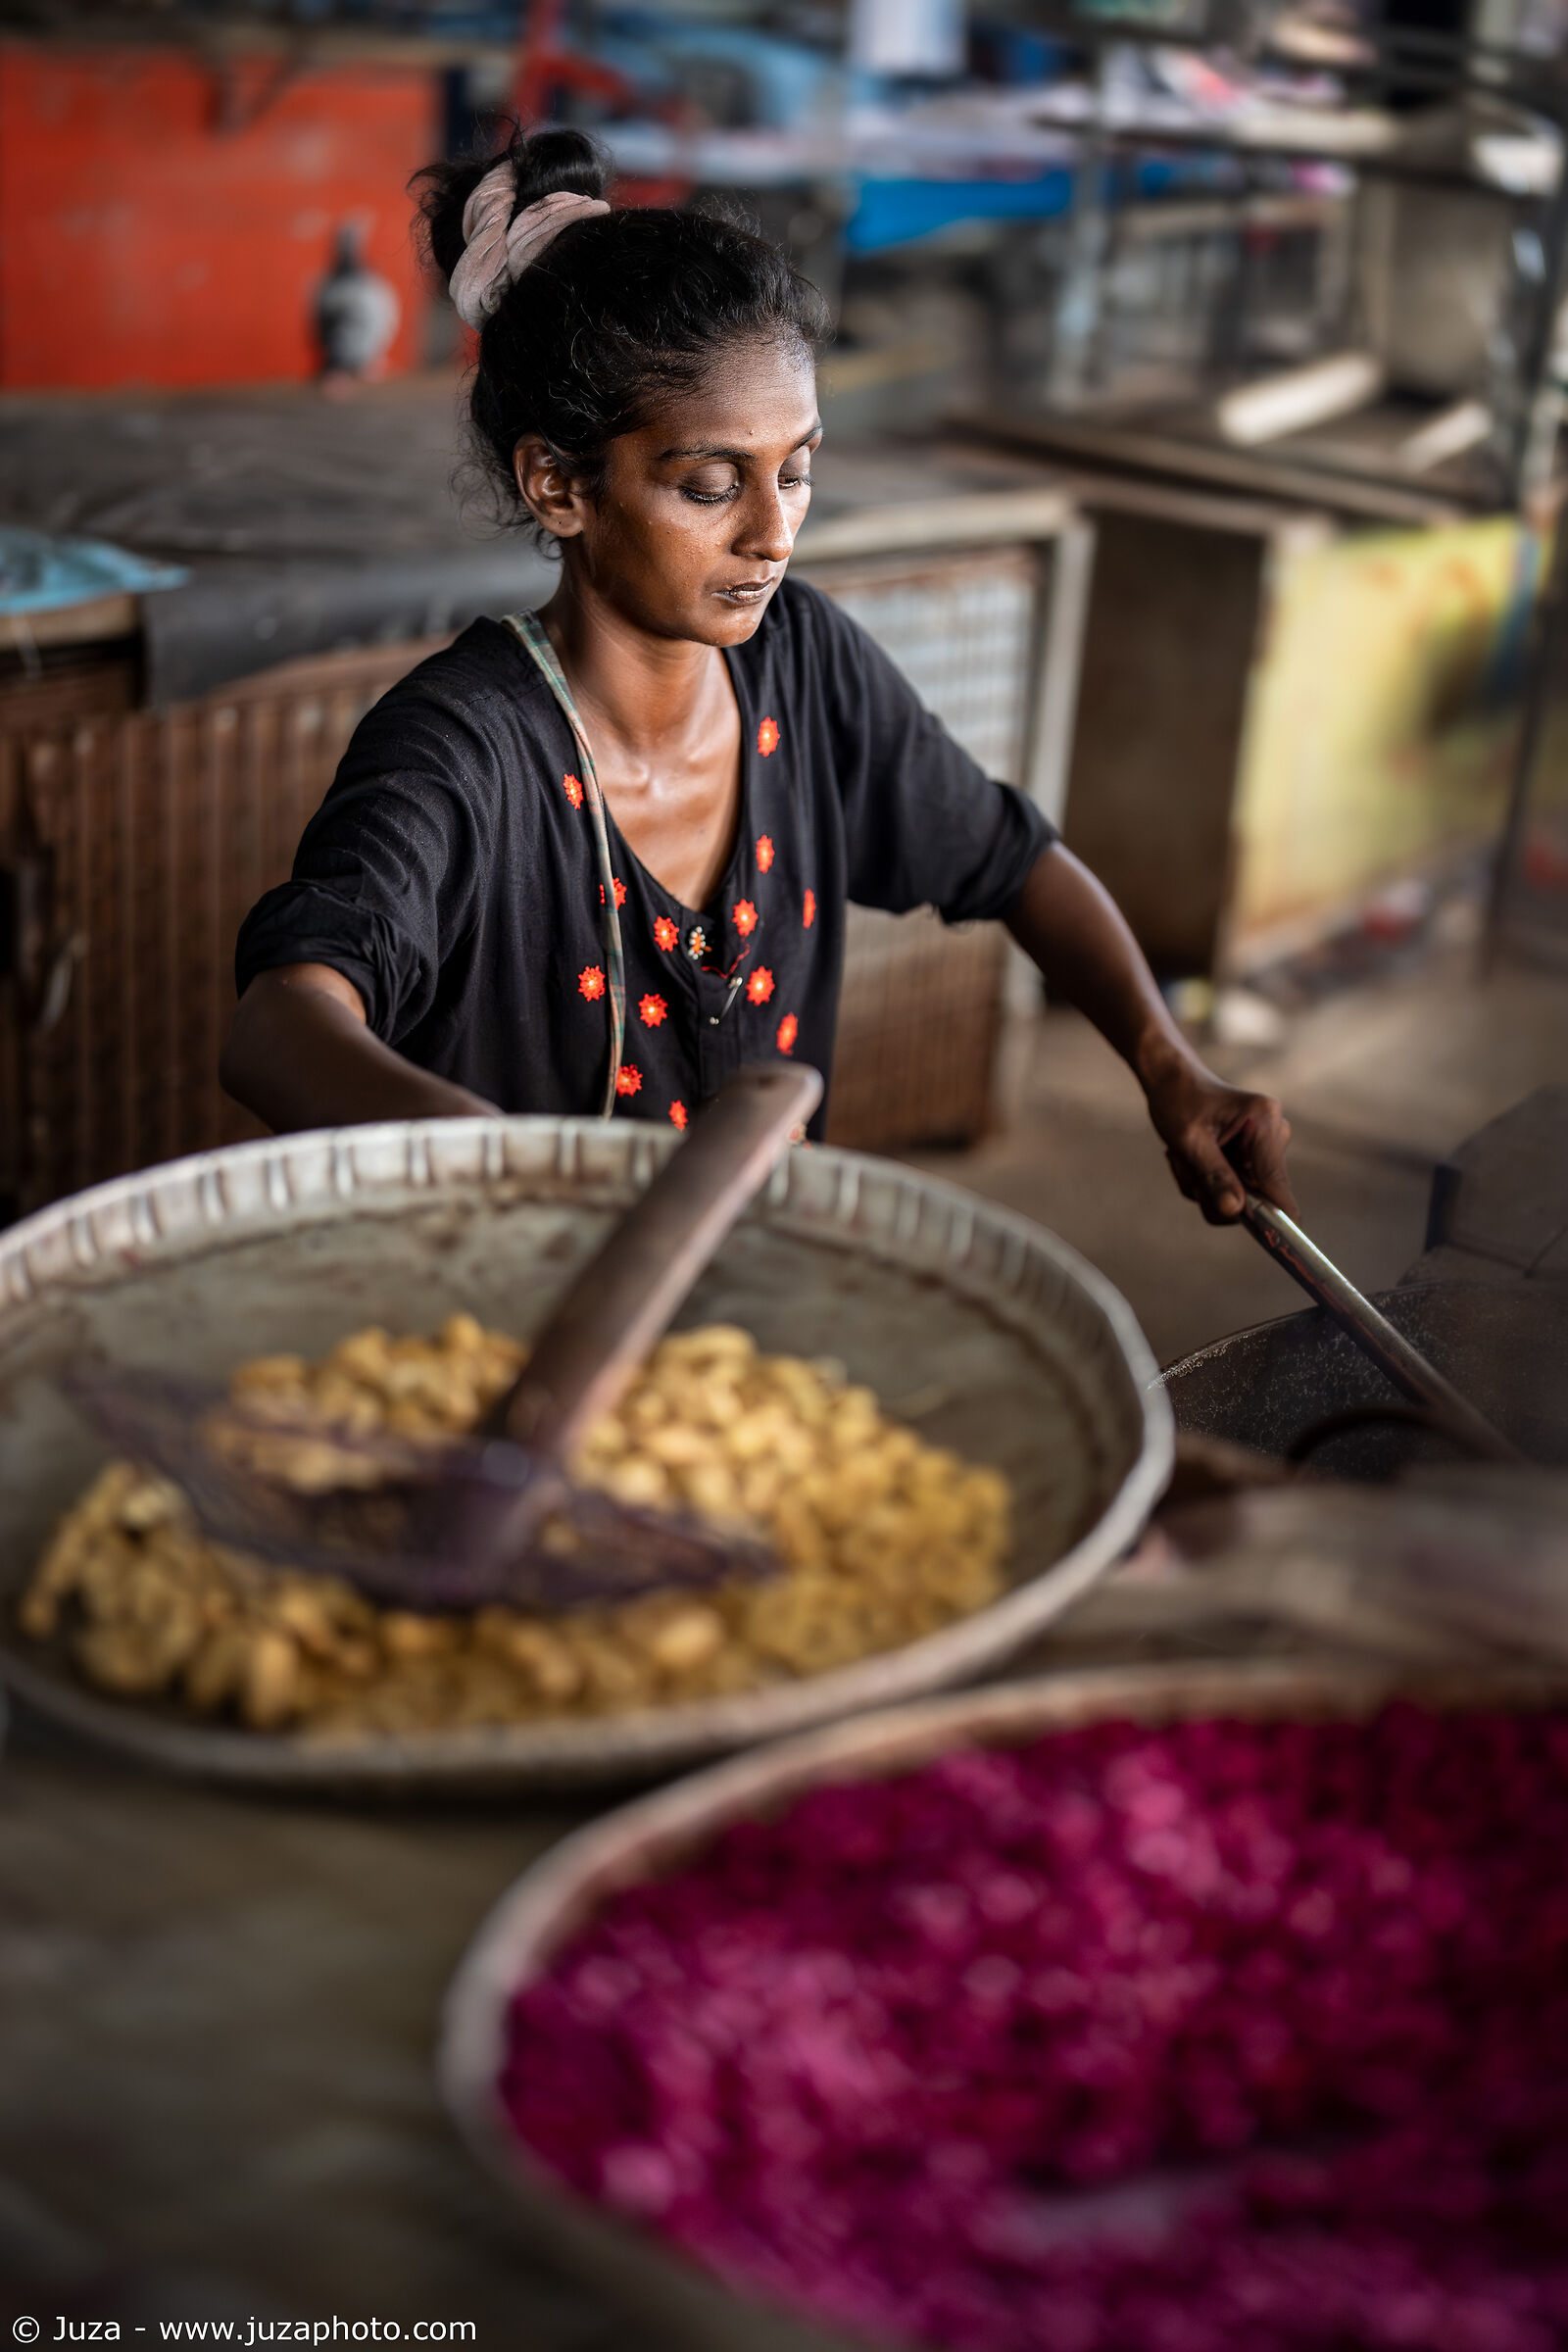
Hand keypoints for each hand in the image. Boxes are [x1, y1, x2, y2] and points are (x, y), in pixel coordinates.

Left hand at [1141, 1049, 1295, 1225]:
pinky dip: (1207, 1182)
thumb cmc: (1178, 1101)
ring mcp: (1266, 1147)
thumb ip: (1213, 1176)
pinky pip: (1233, 1189)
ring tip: (1185, 1158)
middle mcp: (1274, 1133)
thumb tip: (1235, 1211)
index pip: (1277, 1184)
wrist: (1171, 1080)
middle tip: (1187, 1168)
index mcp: (1264, 1122)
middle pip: (1257, 1197)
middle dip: (1215, 1192)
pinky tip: (1191, 1159)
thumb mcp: (1188, 1142)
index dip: (1274, 1217)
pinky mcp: (1254, 1156)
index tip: (1271, 1243)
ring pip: (1240, 1197)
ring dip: (1206, 1187)